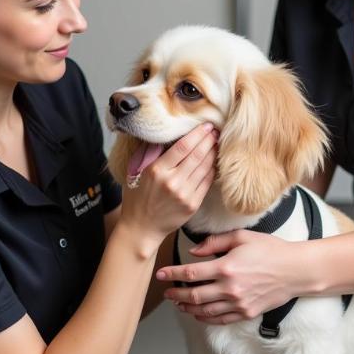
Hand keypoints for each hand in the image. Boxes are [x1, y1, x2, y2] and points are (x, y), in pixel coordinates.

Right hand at [119, 123, 217, 244]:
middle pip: (197, 155)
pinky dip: (212, 169)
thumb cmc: (137, 197)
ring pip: (205, 167)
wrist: (141, 228)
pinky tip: (213, 160)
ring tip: (217, 142)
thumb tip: (164, 133)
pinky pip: (207, 182)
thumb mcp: (136, 171)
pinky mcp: (193, 205)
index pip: (183, 146)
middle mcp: (172, 182)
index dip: (197, 134)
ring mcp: (184, 194)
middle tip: (215, 130)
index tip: (206, 125)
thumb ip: (149, 152)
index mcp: (157, 170)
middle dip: (209, 140)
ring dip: (213, 153)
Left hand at [156, 230, 297, 323]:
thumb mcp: (242, 237)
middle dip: (176, 295)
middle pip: (194, 296)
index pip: (191, 274)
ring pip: (204, 311)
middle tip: (167, 293)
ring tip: (179, 304)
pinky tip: (198, 314)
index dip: (172, 274)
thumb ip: (215, 243)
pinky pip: (220, 319)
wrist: (295, 270)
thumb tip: (194, 252)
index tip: (161, 274)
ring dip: (188, 308)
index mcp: (227, 267)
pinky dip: (205, 318)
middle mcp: (230, 288)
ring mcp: (238, 303)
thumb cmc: (270, 250)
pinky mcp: (246, 313)